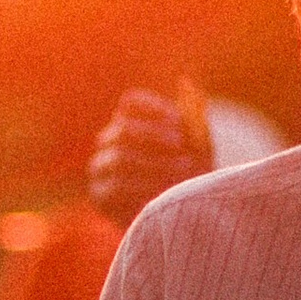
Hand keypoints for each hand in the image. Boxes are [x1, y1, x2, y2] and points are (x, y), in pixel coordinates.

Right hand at [88, 92, 202, 223]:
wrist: (187, 218)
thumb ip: (193, 116)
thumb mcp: (200, 145)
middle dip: (156, 139)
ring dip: (155, 166)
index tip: (179, 125)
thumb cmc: (194, 176)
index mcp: (131, 122)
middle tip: (184, 153)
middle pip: (122, 129)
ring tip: (182, 175)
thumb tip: (185, 81)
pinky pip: (115, 188)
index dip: (155, 110)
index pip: (131, 103)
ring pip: (119, 159)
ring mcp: (100, 169)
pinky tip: (164, 194)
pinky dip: (143, 189)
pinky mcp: (100, 197)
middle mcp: (109, 142)